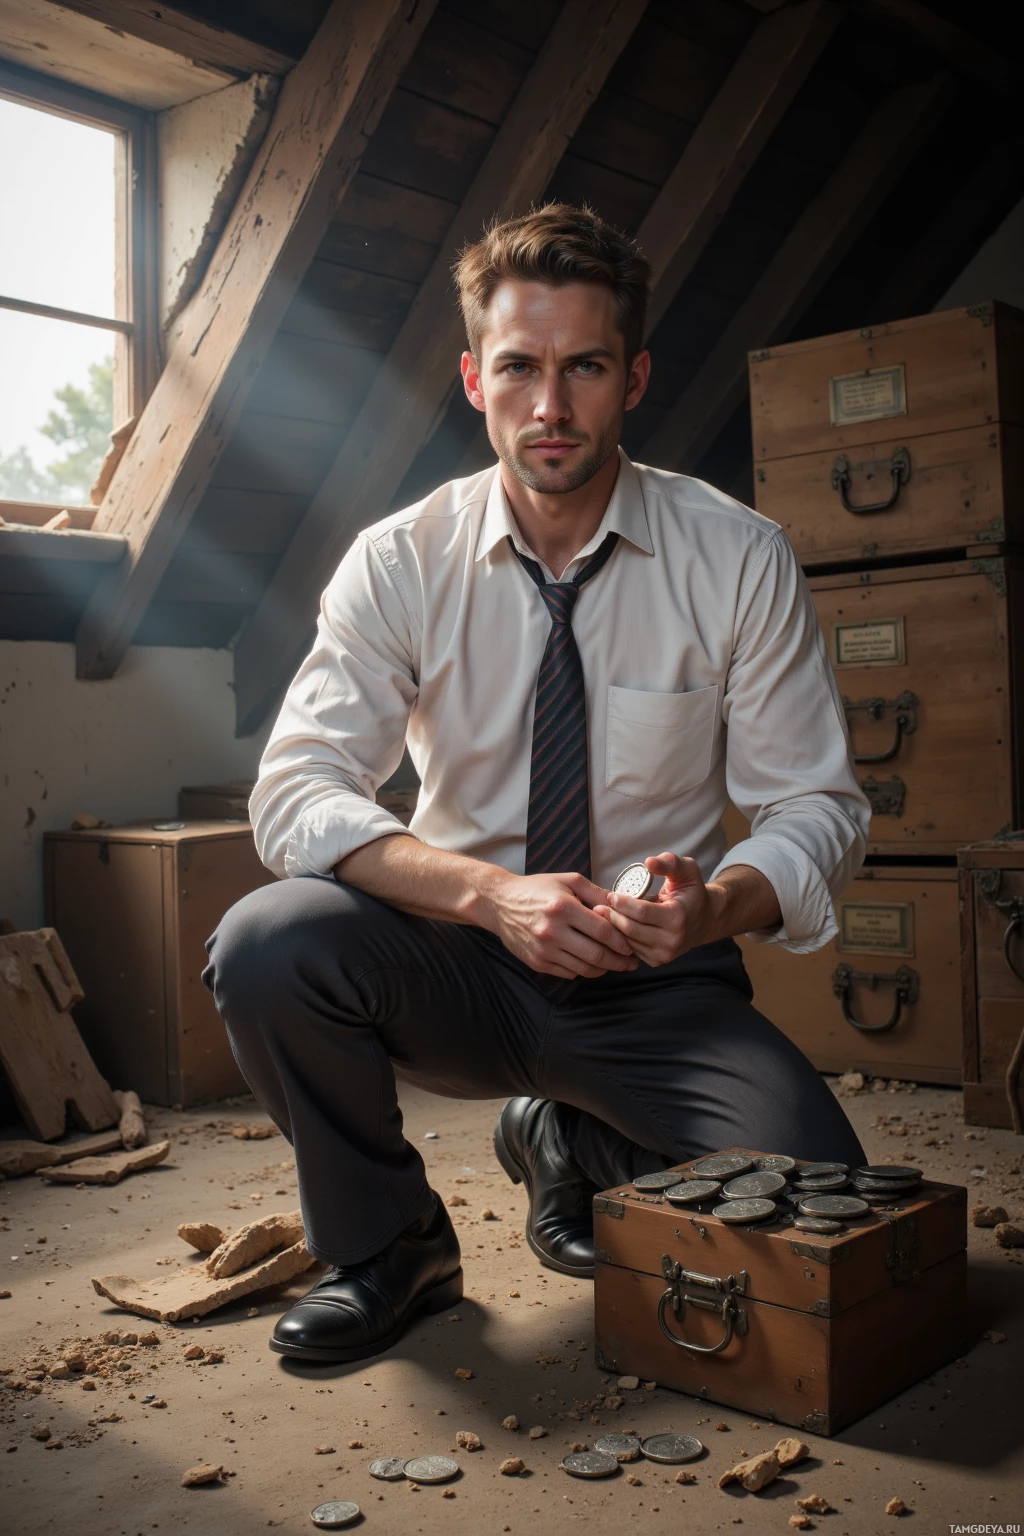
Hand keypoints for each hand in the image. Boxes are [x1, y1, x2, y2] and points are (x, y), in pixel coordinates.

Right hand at [484, 871, 638, 978]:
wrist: (499, 903)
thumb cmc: (537, 889)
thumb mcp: (568, 880)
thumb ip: (597, 893)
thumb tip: (624, 905)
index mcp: (562, 908)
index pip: (602, 931)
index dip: (622, 941)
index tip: (632, 945)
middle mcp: (552, 931)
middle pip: (596, 955)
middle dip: (619, 961)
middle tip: (631, 962)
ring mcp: (543, 950)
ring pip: (583, 969)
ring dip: (604, 969)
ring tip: (615, 964)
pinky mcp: (536, 962)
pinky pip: (568, 973)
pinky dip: (584, 971)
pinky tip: (591, 963)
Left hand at [599, 852, 719, 967]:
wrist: (704, 919)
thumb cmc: (691, 891)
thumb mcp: (686, 870)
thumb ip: (669, 862)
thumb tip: (649, 862)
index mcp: (677, 918)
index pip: (641, 912)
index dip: (622, 903)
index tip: (611, 895)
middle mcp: (672, 941)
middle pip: (631, 929)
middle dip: (613, 916)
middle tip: (600, 906)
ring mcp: (664, 955)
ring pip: (628, 942)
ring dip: (614, 928)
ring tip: (605, 915)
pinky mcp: (657, 961)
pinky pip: (631, 950)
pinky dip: (621, 939)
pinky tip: (617, 926)